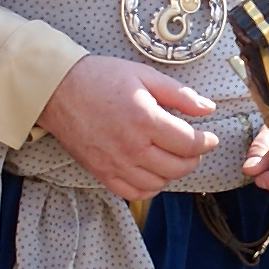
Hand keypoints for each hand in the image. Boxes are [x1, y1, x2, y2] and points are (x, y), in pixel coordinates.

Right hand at [39, 54, 218, 205]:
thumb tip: (208, 108)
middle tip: (193, 147)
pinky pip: (134, 192)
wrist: (57, 90)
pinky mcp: (101, 173)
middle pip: (177, 167)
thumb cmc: (100, 78)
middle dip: (193, 158)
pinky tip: (152, 172)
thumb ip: (179, 94)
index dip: (206, 142)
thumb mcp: (144, 76)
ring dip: (173, 173)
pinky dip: (149, 187)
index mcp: (145, 119)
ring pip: (159, 183)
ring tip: (172, 157)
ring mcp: (116, 163)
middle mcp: (132, 146)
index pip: (189, 143)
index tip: (210, 138)